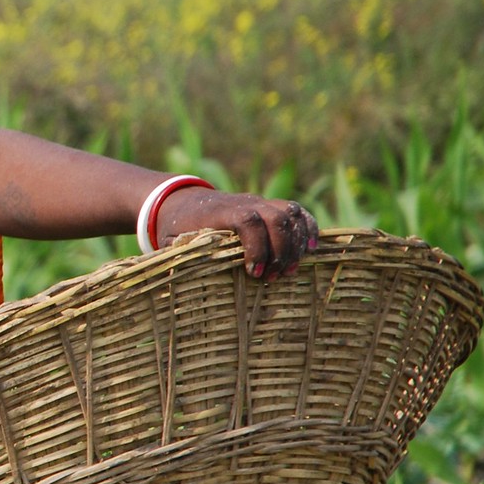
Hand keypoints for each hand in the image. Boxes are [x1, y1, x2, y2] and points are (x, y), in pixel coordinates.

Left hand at [156, 189, 318, 278]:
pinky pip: (296, 211)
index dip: (256, 247)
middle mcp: (243, 202)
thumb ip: (182, 257)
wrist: (181, 201)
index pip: (247, 220)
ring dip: (296, 243)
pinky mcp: (269, 206)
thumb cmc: (176, 228)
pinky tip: (311, 249)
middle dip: (280, 251)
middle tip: (273, 278)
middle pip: (275, 218)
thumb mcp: (172, 243)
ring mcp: (259, 202)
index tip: (254, 274)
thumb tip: (186, 281)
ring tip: (290, 270)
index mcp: (218, 212)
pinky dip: (308, 228)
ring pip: (290, 213)